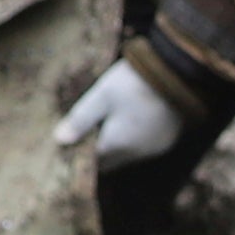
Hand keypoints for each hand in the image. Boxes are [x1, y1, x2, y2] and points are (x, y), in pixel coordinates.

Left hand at [60, 60, 185, 167]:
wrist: (175, 74)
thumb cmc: (132, 84)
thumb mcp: (100, 97)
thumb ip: (79, 121)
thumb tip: (59, 141)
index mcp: (115, 146)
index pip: (95, 160)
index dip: (87, 151)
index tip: (81, 140)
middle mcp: (136, 153)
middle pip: (113, 159)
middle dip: (104, 148)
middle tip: (95, 128)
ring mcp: (155, 148)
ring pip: (131, 152)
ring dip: (122, 142)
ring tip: (115, 120)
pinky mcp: (169, 139)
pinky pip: (147, 145)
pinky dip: (139, 137)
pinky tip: (136, 119)